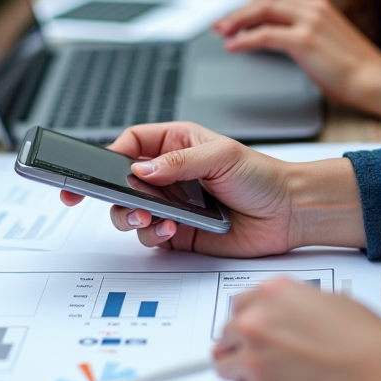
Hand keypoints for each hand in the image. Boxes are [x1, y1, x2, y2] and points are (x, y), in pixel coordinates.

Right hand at [61, 122, 364, 256]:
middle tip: (111, 200)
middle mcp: (167, 176)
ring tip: (149, 218)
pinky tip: (171, 230)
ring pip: (129, 212)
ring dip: (131, 216)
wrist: (288, 214)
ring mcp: (170, 205)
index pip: (129, 145)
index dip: (107, 155)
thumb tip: (141, 169)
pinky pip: (150, 235)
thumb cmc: (262, 176)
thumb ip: (178, 162)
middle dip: (111, 194)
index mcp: (175, 145)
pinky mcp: (177, 232)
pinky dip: (154, 235)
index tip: (91, 168)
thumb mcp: (221, 156)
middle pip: (120, 182)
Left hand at [213, 0, 380, 116]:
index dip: (251, 5)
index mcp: (320, 2)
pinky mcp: (305, 40)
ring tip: (222, 34)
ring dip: (237, 21)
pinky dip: (244, 40)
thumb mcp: (323, 38)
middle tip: (219, 26)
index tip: (233, 18)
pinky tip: (232, 47)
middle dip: (239, 11)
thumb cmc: (348, 66)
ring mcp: (310, 20)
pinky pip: (265, 35)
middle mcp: (315, 6)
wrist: (373, 79)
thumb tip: (270, 34)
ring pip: (264, 11)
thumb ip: (301, 29)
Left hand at [214, 279, 380, 380]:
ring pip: (224, 366)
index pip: (237, 306)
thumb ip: (288, 306)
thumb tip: (270, 316)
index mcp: (272, 294)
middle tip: (266, 358)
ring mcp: (254, 358)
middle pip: (226, 336)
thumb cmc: (367, 344)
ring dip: (243, 372)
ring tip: (273, 376)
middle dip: (243, 347)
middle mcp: (255, 322)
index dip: (248, 323)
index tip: (252, 333)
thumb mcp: (327, 301)